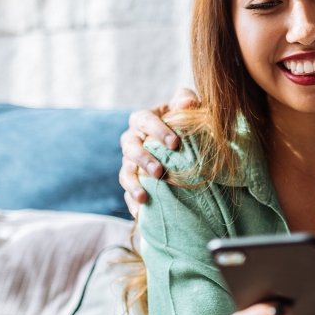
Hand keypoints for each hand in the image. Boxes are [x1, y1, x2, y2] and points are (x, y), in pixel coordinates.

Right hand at [119, 87, 198, 215]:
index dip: (157, 130)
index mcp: (143, 118)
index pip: (145, 120)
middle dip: (143, 159)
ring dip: (133, 184)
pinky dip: (131, 201)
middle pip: (130, 147)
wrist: (180, 139)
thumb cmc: (183, 119)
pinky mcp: (132, 178)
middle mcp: (132, 139)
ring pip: (125, 171)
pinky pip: (127, 190)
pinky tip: (139, 214)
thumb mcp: (186, 106)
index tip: (175, 143)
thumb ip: (186, 100)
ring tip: (143, 197)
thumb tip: (189, 102)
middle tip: (159, 171)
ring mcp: (129, 160)